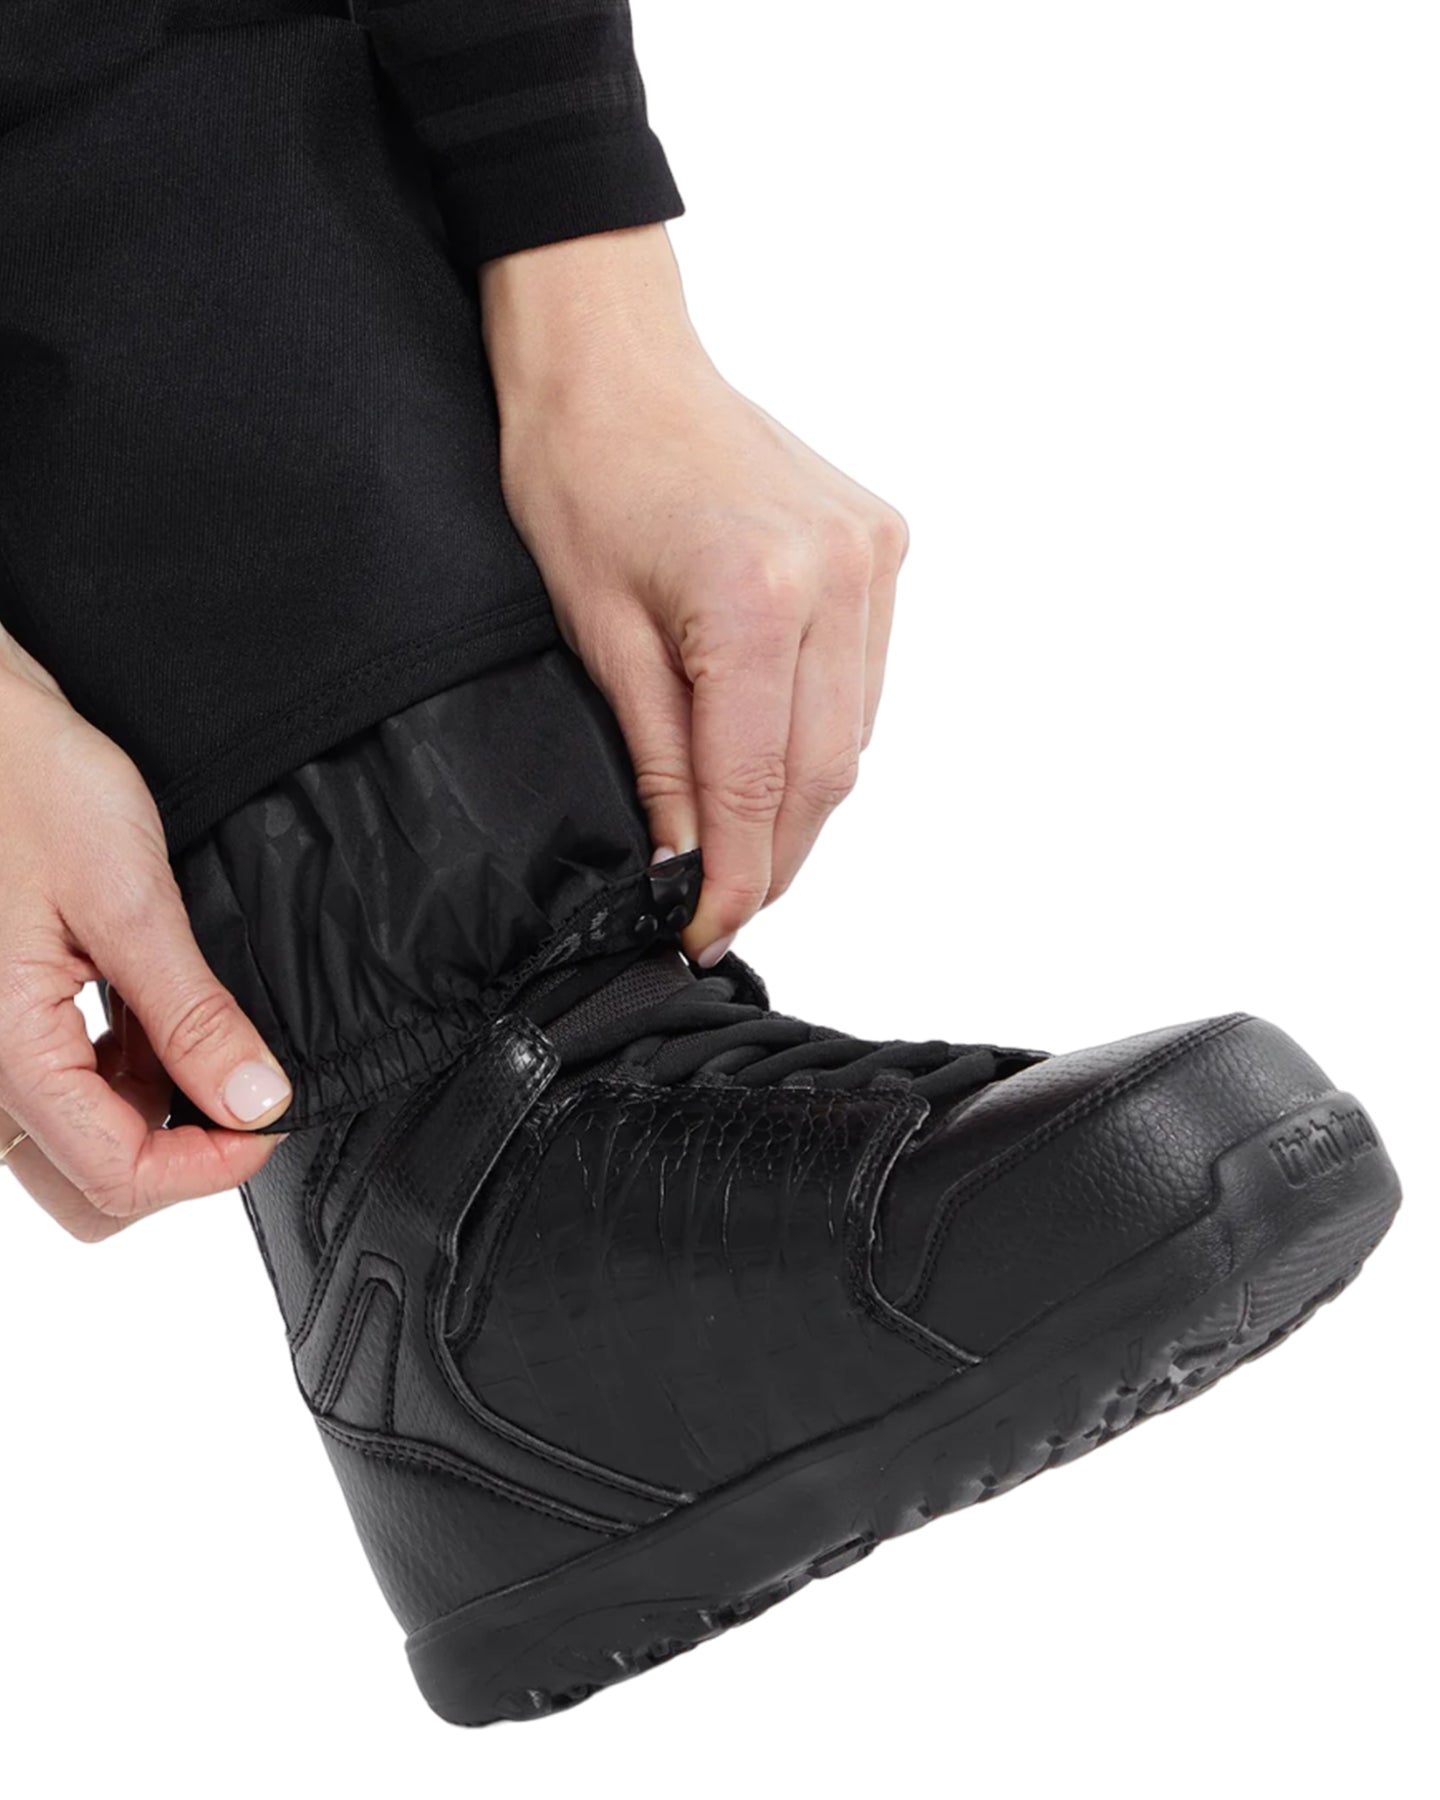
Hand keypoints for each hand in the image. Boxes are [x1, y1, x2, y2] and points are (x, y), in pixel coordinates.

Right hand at [0, 634, 290, 1239]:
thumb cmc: (25, 779)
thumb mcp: (127, 895)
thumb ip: (190, 1013)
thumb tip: (256, 1102)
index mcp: (6, 1046)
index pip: (114, 1176)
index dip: (210, 1167)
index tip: (272, 1119)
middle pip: (89, 1182)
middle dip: (178, 1152)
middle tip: (244, 1087)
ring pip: (78, 1141)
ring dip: (152, 1107)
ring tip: (199, 1027)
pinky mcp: (1, 1022)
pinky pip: (62, 1089)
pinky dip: (122, 1072)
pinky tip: (155, 1012)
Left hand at [482, 226, 907, 963]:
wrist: (615, 358)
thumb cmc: (581, 472)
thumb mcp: (597, 634)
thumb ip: (658, 758)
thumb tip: (688, 861)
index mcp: (756, 596)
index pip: (759, 785)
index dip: (738, 878)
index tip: (709, 933)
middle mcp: (837, 577)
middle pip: (825, 773)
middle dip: (776, 855)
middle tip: (725, 907)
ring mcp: (872, 558)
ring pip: (856, 734)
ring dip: (804, 802)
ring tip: (748, 842)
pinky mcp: (883, 546)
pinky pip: (865, 679)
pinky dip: (825, 732)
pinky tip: (780, 754)